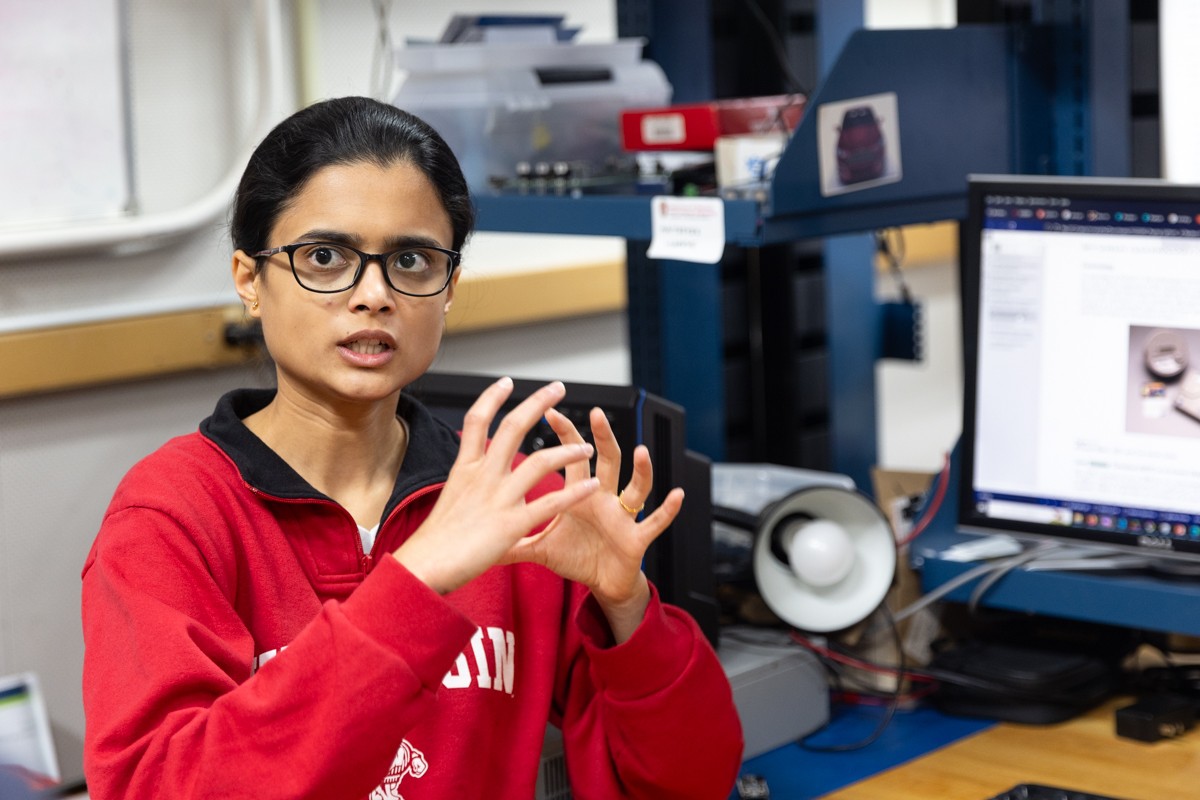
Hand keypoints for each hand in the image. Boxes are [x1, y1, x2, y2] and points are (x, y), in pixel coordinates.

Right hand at [392, 378, 598, 593]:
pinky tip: (590, 486)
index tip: (508, 381)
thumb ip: (467, 485)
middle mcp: (482, 477)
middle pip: (513, 427)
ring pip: (539, 462)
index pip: (477, 420)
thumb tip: (472, 477)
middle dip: (538, 403)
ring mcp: (497, 498)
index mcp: (464, 469)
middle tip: (558, 387)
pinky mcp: (511, 525)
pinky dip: (574, 493)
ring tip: (585, 447)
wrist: (423, 568)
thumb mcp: (448, 500)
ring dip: (567, 451)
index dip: (492, 397)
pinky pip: (550, 503)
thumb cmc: (433, 542)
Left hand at [504, 405, 683, 641]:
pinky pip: (655, 521)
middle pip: (605, 460)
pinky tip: (678, 495)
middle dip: (601, 437)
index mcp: (579, 495)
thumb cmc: (576, 557)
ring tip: (640, 450)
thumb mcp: (539, 547)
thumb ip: (512, 538)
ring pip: (635, 485)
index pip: (570, 457)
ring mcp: (622, 515)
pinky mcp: (637, 537)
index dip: (563, 434)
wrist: (601, 585)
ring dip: (640, 468)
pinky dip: (667, 509)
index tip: (549, 411)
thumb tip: (478, 536)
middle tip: (596, 413)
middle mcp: (603, 498)